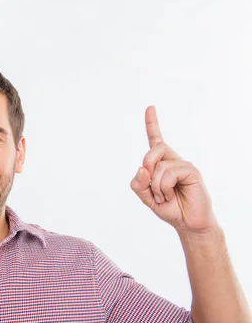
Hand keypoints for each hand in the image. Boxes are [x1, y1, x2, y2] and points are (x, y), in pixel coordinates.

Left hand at [130, 106, 217, 233]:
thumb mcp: (146, 197)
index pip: (156, 139)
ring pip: (158, 165)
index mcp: (161, 163)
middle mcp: (172, 160)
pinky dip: (163, 187)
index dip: (152, 123)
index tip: (150, 107)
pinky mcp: (191, 171)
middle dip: (146, 167)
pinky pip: (169, 172)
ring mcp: (183, 164)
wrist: (187, 223)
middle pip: (153, 150)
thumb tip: (142, 168)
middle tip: (151, 186)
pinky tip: (170, 196)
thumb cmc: (169, 208)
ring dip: (156, 186)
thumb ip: (138, 184)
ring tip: (164, 196)